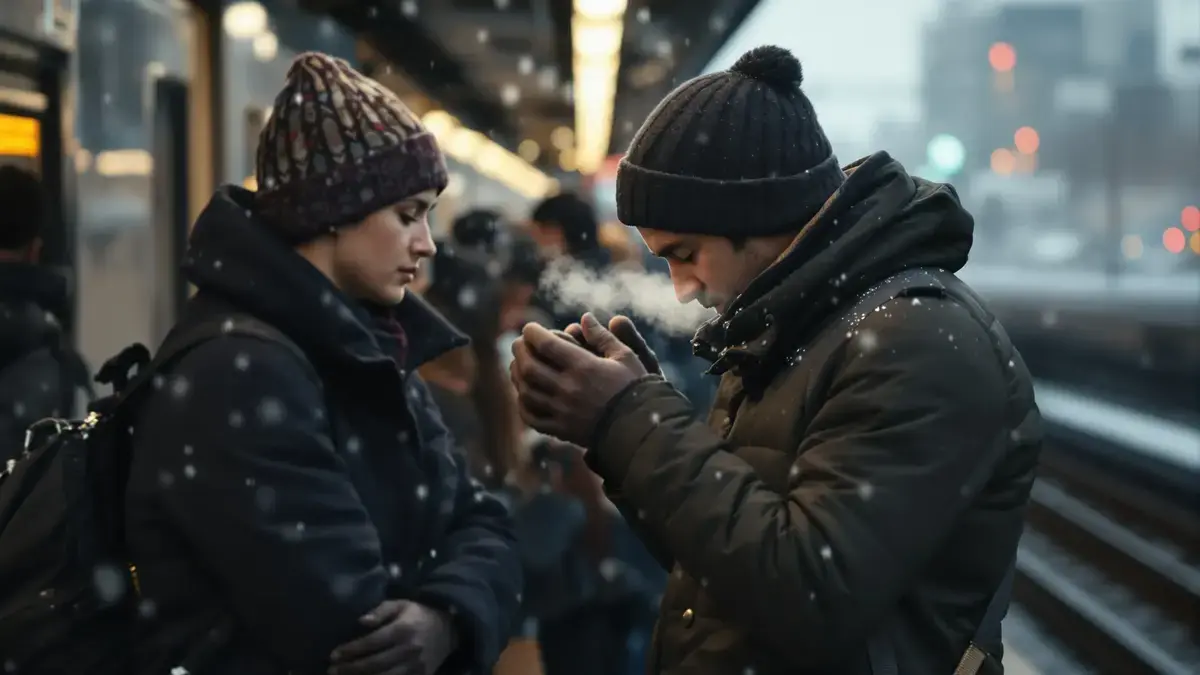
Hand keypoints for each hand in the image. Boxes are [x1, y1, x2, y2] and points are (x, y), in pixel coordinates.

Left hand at [329, 600, 457, 674]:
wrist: (448, 630)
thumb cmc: (418, 615)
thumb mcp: (401, 605)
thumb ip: (381, 610)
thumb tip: (361, 621)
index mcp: (404, 629)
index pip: (371, 643)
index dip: (350, 650)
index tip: (333, 655)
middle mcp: (410, 650)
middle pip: (374, 664)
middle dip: (350, 669)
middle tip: (332, 671)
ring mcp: (416, 667)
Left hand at [510, 313, 647, 446]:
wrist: (642, 429)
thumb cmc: (636, 389)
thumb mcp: (625, 357)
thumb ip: (603, 337)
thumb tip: (584, 318)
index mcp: (584, 368)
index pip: (546, 344)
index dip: (532, 333)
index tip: (530, 328)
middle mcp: (569, 389)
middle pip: (529, 366)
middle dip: (519, 351)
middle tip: (519, 343)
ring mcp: (563, 412)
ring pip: (526, 391)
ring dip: (517, 375)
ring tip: (519, 365)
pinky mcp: (562, 430)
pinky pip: (532, 418)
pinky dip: (523, 404)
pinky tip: (525, 394)